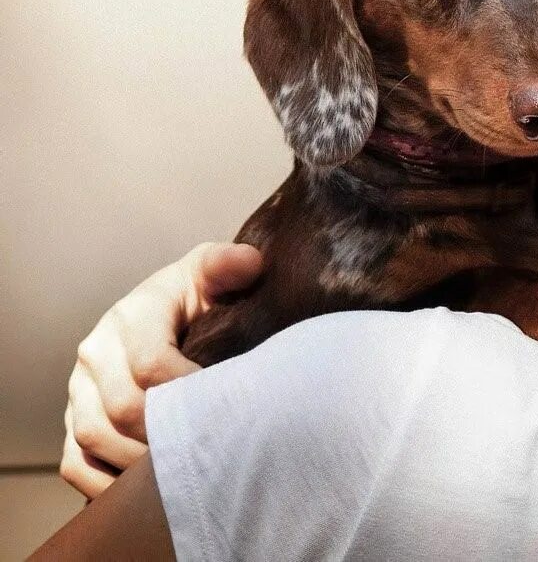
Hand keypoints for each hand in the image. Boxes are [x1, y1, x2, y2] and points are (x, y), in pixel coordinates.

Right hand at [61, 242, 261, 497]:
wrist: (168, 315)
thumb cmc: (197, 298)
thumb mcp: (211, 273)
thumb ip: (227, 265)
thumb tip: (250, 263)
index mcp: (130, 316)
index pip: (151, 362)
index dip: (188, 390)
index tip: (226, 405)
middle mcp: (96, 354)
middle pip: (122, 407)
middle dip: (167, 432)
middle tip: (211, 447)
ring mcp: (79, 391)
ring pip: (94, 438)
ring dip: (138, 462)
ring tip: (186, 471)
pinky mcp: (72, 423)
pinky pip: (76, 464)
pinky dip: (106, 484)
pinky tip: (147, 490)